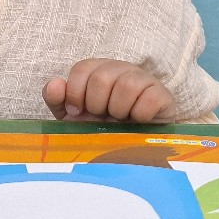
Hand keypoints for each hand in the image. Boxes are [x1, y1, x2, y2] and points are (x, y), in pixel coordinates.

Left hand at [43, 58, 175, 122]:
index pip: (82, 68)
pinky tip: (138, 121)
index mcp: (98, 71)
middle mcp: (121, 70)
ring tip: (120, 119)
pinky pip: (151, 97)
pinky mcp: (163, 96)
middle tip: (102, 117)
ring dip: (118, 109)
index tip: (78, 111)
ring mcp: (144, 80)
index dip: (75, 93)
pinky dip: (140, 113)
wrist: (135, 150)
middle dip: (96, 104)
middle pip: (102, 77)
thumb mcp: (75, 119)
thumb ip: (59, 101)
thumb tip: (55, 84)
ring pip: (127, 84)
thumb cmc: (102, 130)